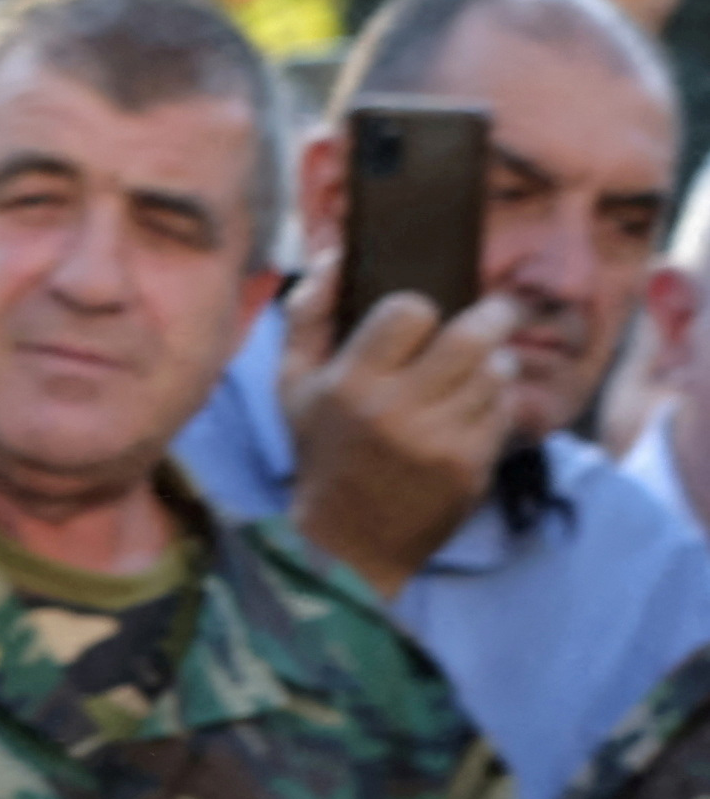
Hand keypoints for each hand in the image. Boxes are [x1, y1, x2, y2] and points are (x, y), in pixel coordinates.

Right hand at [283, 288, 514, 600]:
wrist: (346, 545)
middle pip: (475, 332)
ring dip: (490, 368)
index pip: (411, 310)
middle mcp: (395, 411)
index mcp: (349, 385)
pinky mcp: (469, 466)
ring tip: (466, 380)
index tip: (416, 324)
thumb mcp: (294, 387)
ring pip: (497, 370)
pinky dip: (493, 407)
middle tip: (491, 318)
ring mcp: (438, 441)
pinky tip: (467, 418)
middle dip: (493, 317)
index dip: (418, 311)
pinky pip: (504, 410)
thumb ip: (308, 316)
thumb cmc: (323, 452)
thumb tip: (337, 253)